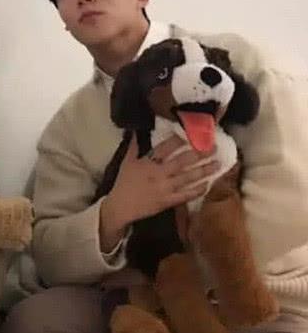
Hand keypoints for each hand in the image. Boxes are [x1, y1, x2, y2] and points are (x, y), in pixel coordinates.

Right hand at [104, 134, 219, 230]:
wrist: (120, 206)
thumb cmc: (123, 183)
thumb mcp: (126, 162)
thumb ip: (133, 147)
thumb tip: (136, 132)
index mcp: (148, 162)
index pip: (166, 147)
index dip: (180, 140)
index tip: (192, 133)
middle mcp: (159, 173)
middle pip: (182, 161)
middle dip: (199, 153)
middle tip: (214, 147)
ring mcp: (165, 188)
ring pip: (188, 177)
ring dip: (204, 170)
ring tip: (218, 163)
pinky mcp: (168, 201)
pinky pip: (185, 194)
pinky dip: (197, 190)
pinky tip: (208, 184)